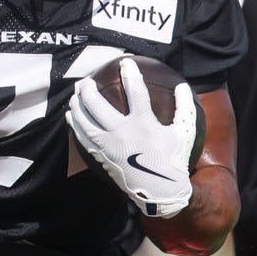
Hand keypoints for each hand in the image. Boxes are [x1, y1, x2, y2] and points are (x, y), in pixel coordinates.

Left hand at [66, 58, 195, 217]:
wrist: (161, 193)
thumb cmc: (174, 160)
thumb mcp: (185, 133)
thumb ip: (185, 108)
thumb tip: (183, 85)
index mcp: (143, 124)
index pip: (135, 91)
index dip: (130, 74)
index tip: (125, 63)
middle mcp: (122, 133)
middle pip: (96, 104)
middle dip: (88, 89)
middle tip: (86, 81)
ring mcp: (109, 146)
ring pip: (85, 120)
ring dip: (77, 104)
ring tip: (75, 94)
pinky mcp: (102, 157)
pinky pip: (83, 137)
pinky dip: (75, 124)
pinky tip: (71, 116)